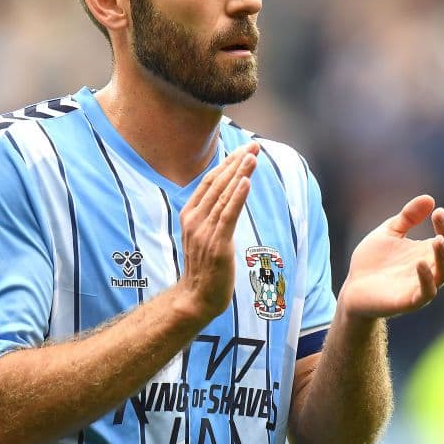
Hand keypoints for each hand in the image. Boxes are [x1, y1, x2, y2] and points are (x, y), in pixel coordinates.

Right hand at [178, 142, 259, 319]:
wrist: (196, 297)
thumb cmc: (204, 266)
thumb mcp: (203, 234)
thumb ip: (212, 214)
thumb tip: (228, 195)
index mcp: (189, 214)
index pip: (208, 181)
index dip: (226, 163)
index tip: (243, 149)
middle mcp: (194, 219)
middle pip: (217, 183)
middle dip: (237, 162)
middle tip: (254, 146)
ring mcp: (204, 232)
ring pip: (224, 196)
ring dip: (240, 174)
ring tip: (252, 156)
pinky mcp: (217, 245)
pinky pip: (228, 216)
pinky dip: (237, 197)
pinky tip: (246, 181)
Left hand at [340, 196, 443, 319]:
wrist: (352, 289)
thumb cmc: (372, 262)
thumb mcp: (388, 233)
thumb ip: (407, 217)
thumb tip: (429, 198)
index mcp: (427, 253)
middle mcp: (430, 269)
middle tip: (439, 214)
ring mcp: (422, 286)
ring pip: (443, 272)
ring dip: (443, 255)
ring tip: (438, 238)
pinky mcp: (409, 301)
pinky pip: (426, 293)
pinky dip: (425, 279)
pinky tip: (419, 262)